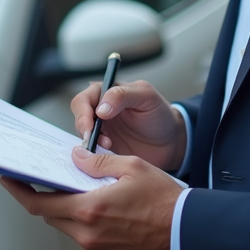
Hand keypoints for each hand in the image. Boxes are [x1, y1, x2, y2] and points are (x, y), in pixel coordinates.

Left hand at [0, 147, 181, 249]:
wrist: (186, 232)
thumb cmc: (164, 200)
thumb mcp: (132, 167)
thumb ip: (97, 162)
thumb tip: (75, 157)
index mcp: (91, 209)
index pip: (41, 204)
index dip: (21, 192)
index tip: (9, 181)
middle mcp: (88, 235)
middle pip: (51, 216)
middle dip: (47, 198)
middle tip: (48, 182)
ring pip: (68, 228)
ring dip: (69, 211)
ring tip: (85, 194)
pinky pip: (84, 241)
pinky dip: (85, 225)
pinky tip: (101, 212)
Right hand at [72, 79, 186, 170]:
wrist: (171, 142)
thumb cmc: (160, 114)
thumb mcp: (146, 97)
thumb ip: (122, 95)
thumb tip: (100, 108)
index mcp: (106, 92)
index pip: (83, 100)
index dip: (83, 113)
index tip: (90, 127)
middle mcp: (99, 111)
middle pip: (78, 118)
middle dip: (84, 129)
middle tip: (93, 141)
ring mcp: (101, 131)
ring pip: (82, 137)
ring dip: (90, 143)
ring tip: (108, 147)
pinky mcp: (104, 150)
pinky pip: (90, 153)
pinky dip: (94, 156)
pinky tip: (106, 157)